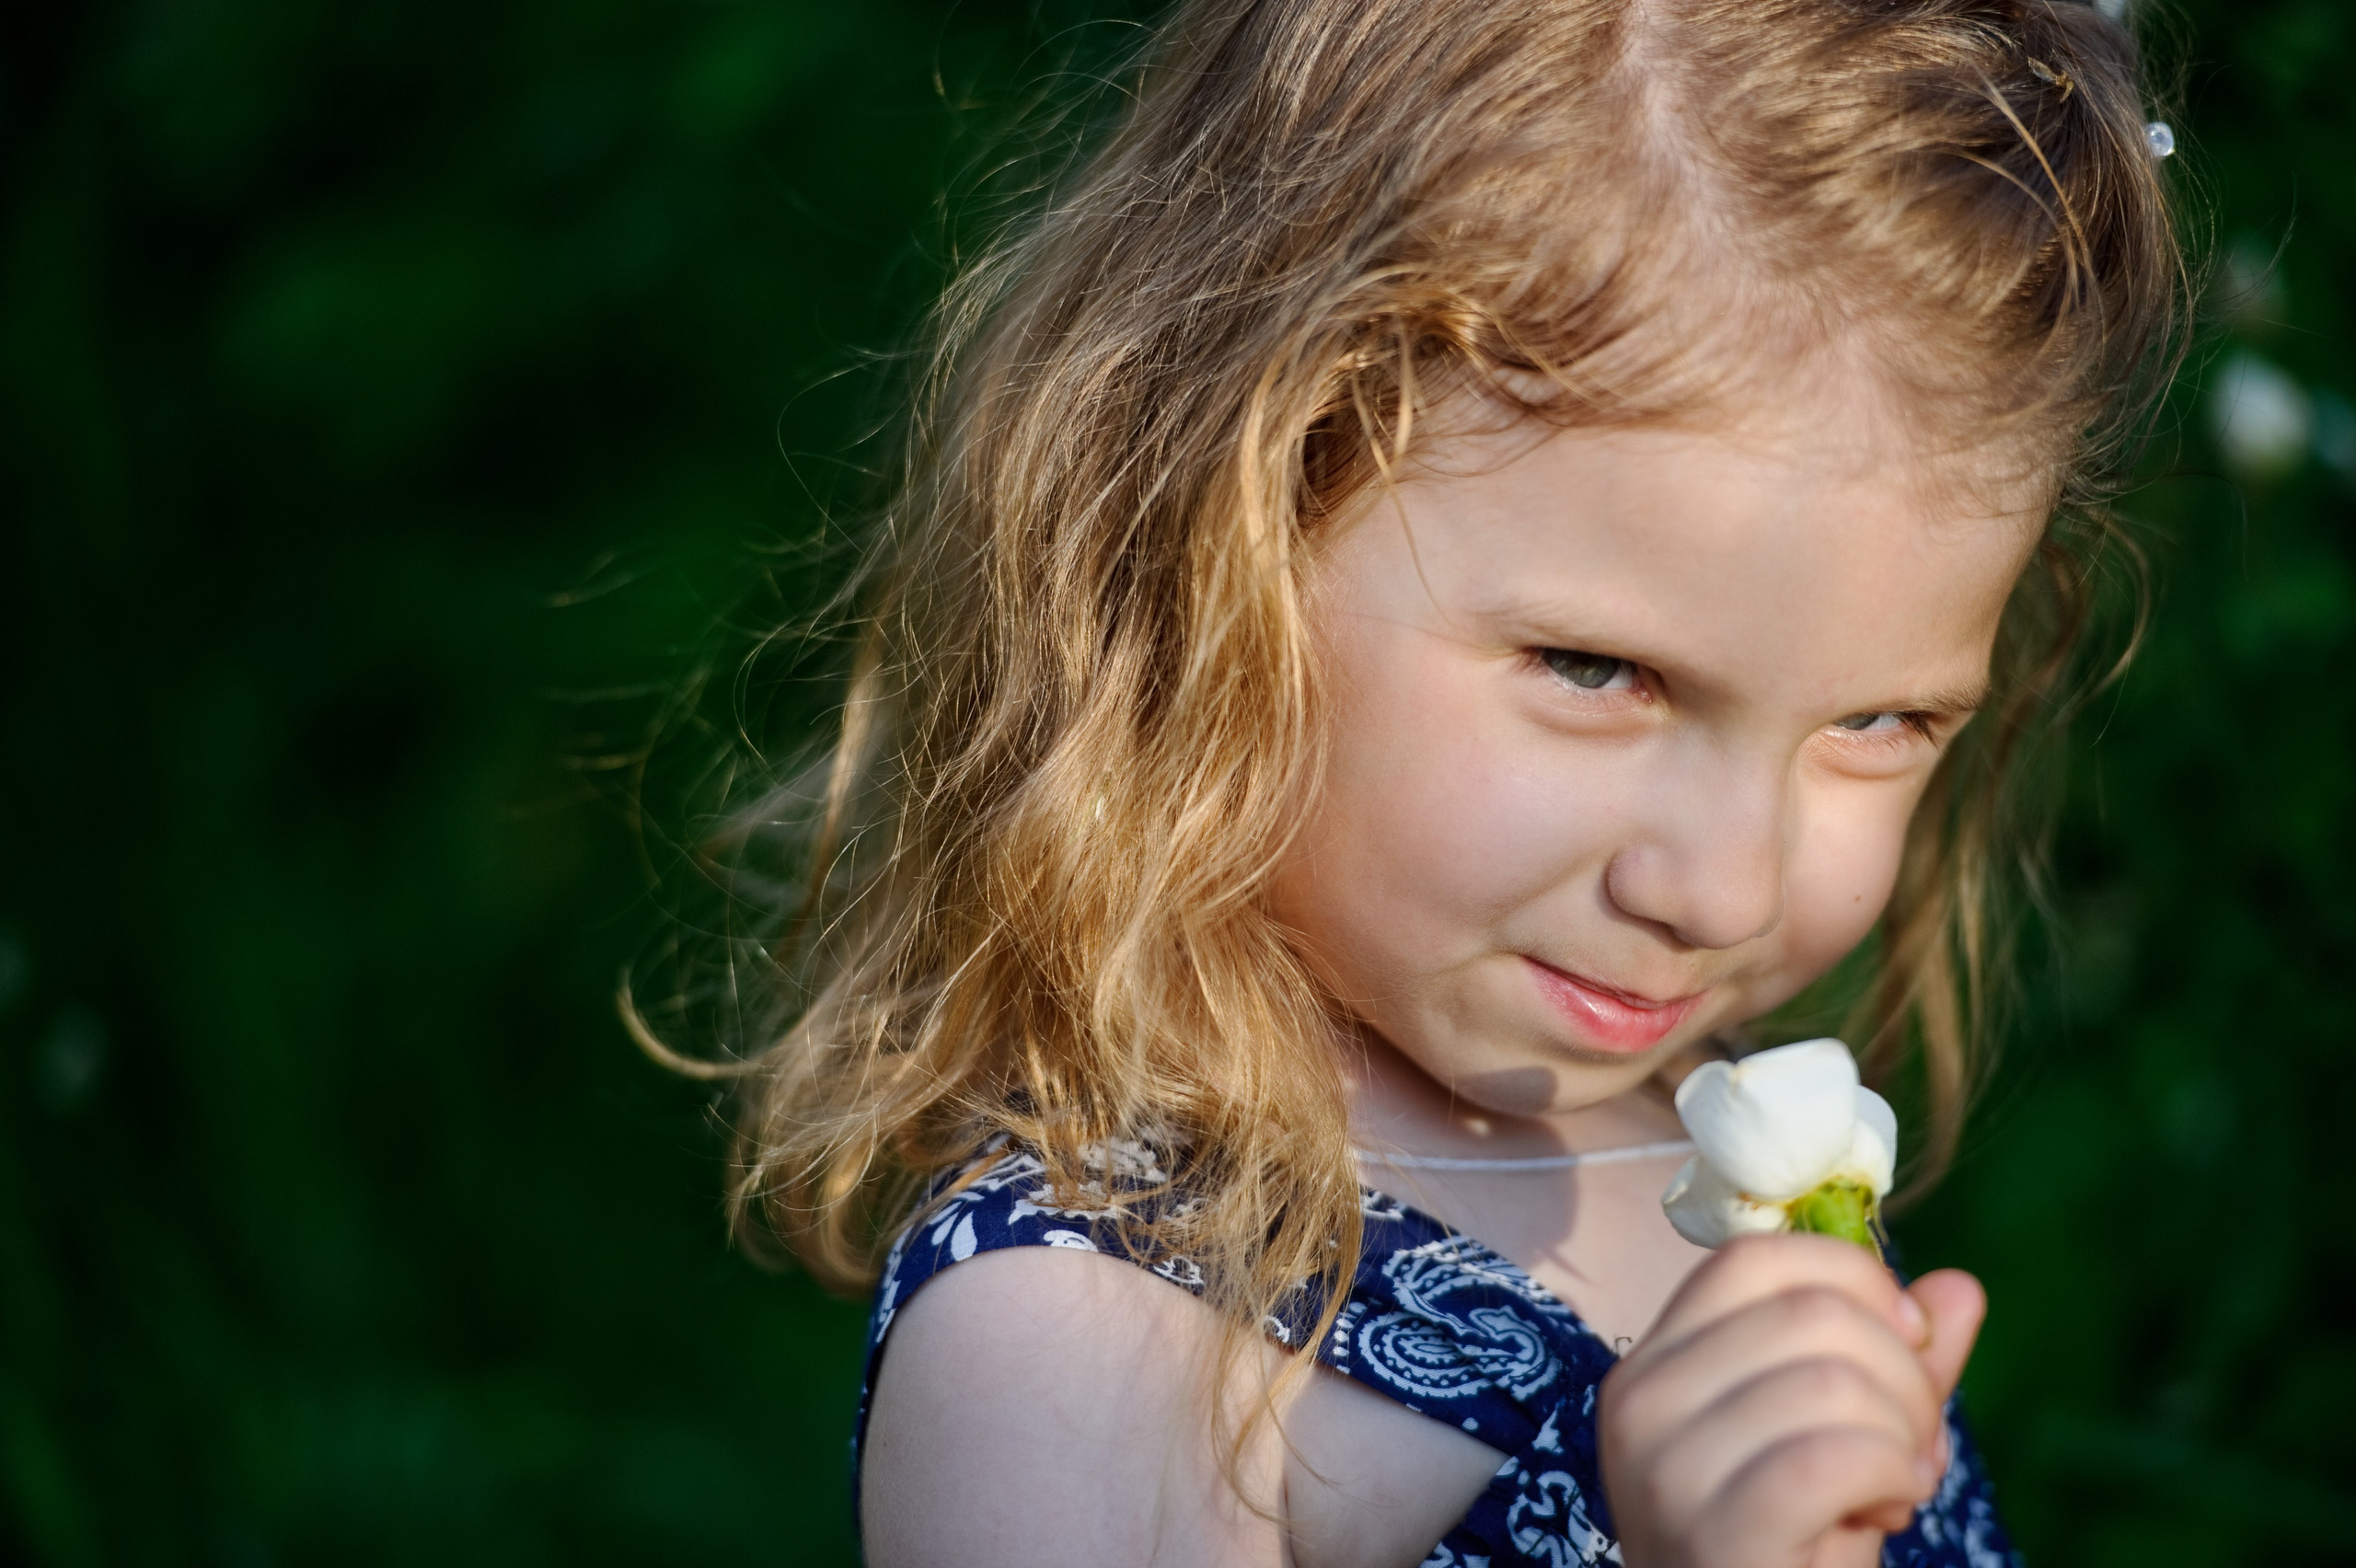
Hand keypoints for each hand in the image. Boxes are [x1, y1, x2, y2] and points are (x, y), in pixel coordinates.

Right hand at [1598, 1233, 1985, 1567]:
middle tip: (1911, 1445)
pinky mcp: (1709, 1530)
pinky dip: (1890, 1474)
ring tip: (1891, 1488)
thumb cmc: (1793, 1554)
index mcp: (1655, 1363)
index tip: (1907, 1339)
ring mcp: (1664, 1467)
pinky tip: (1889, 1507)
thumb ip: (1896, 1367)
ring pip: (1831, 1380)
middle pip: (1809, 1312)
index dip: (1853, 1278)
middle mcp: (1639, 1400)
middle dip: (1903, 1373)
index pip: (1754, 1256)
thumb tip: (1958, 1290)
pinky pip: (1833, 1454)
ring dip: (1902, 1437)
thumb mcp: (1845, 1445)